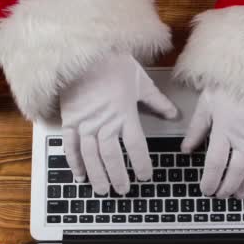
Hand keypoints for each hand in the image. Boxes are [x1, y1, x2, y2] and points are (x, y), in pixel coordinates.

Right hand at [61, 54, 177, 195]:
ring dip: (98, 175)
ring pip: (91, 156)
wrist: (83, 52)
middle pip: (112, 156)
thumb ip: (157, 102)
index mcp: (125, 115)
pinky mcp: (70, 121)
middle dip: (118, 176)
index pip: (136, 146)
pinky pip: (70, 146)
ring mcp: (85, 123)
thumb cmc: (113, 64)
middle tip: (123, 191)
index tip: (146, 177)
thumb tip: (174, 115)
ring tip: (103, 191)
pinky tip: (79, 176)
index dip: (141, 164)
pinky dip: (74, 162)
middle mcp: (104, 123)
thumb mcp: (141, 81)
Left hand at [181, 88, 243, 198]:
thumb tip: (185, 150)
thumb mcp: (206, 106)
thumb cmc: (227, 87)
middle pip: (236, 171)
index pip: (215, 164)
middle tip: (221, 196)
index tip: (206, 190)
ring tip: (240, 195)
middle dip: (227, 187)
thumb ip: (195, 131)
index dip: (210, 181)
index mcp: (224, 129)